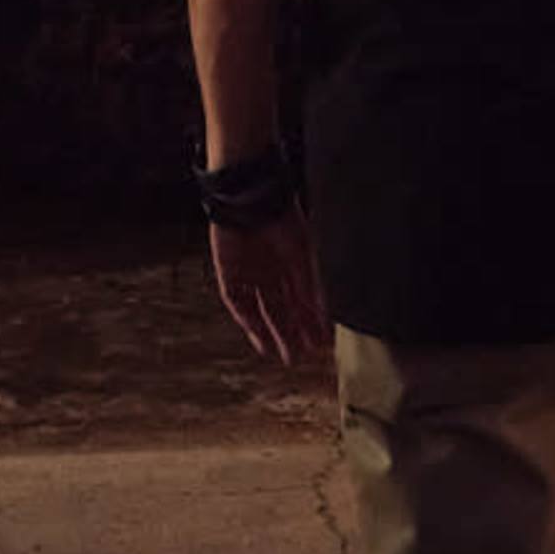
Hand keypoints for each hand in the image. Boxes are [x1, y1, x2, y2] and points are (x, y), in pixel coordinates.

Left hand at [209, 208, 328, 365]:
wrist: (250, 197)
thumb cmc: (282, 219)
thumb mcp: (304, 256)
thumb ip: (312, 287)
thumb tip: (325, 315)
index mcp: (294, 261)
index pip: (304, 298)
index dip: (312, 321)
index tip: (322, 342)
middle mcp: (273, 270)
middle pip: (284, 308)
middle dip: (294, 332)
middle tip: (304, 356)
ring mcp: (251, 273)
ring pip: (263, 310)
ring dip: (273, 333)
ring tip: (284, 354)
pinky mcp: (230, 273)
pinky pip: (239, 303)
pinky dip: (249, 322)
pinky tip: (260, 338)